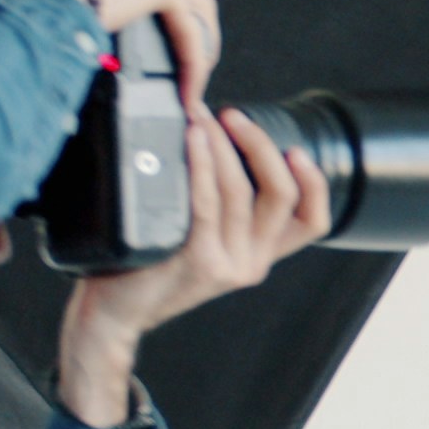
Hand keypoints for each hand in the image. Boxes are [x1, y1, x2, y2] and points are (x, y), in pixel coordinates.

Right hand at [0, 0, 225, 115]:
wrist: (26, 0)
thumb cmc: (21, 13)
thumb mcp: (46, 29)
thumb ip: (63, 41)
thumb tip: (53, 74)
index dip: (160, 33)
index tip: (159, 68)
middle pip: (183, 1)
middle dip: (192, 41)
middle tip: (187, 79)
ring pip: (194, 15)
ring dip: (197, 54)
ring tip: (192, 90)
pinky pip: (189, 30)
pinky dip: (192, 63)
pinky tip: (188, 92)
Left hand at [52, 105, 330, 426]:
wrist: (114, 312)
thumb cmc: (148, 266)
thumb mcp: (200, 240)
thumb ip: (221, 208)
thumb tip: (220, 140)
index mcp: (259, 255)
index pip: (312, 221)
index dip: (314, 182)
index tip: (296, 149)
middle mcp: (251, 264)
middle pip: (280, 195)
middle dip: (260, 145)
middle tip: (232, 116)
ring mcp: (228, 266)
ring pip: (241, 192)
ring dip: (223, 145)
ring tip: (202, 118)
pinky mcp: (199, 262)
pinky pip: (208, 203)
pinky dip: (203, 165)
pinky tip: (193, 141)